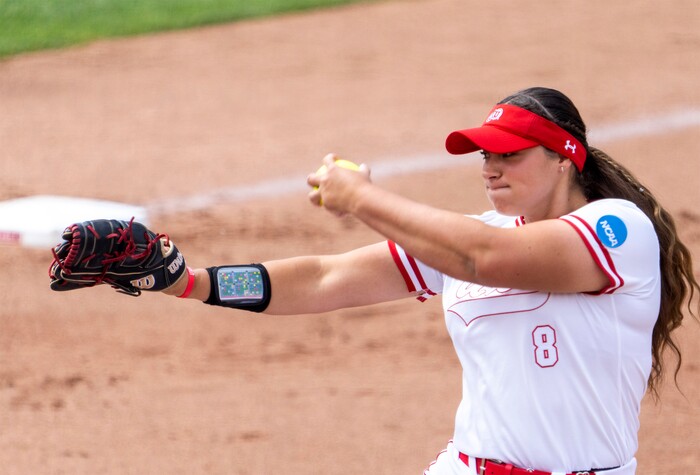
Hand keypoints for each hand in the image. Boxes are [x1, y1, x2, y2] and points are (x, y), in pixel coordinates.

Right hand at [49, 218, 186, 295]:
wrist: (172, 276)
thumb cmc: (165, 258)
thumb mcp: (154, 250)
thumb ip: (137, 245)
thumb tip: (126, 248)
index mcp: (122, 236)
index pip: (97, 232)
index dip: (82, 234)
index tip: (69, 237)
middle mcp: (113, 247)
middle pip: (87, 248)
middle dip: (71, 254)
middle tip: (58, 259)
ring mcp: (110, 261)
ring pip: (86, 264)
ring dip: (70, 269)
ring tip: (55, 275)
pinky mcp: (109, 275)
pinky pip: (90, 278)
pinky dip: (76, 282)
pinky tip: (60, 285)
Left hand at [307, 153, 370, 215]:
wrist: (360, 199)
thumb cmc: (364, 185)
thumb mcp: (365, 175)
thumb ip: (363, 170)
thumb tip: (363, 167)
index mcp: (333, 170)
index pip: (327, 160)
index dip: (330, 158)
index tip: (334, 159)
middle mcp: (325, 180)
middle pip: (312, 178)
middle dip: (312, 178)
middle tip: (316, 179)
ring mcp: (324, 193)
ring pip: (312, 196)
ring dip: (314, 197)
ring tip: (318, 200)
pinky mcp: (327, 204)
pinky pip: (329, 208)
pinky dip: (335, 209)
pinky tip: (339, 213)